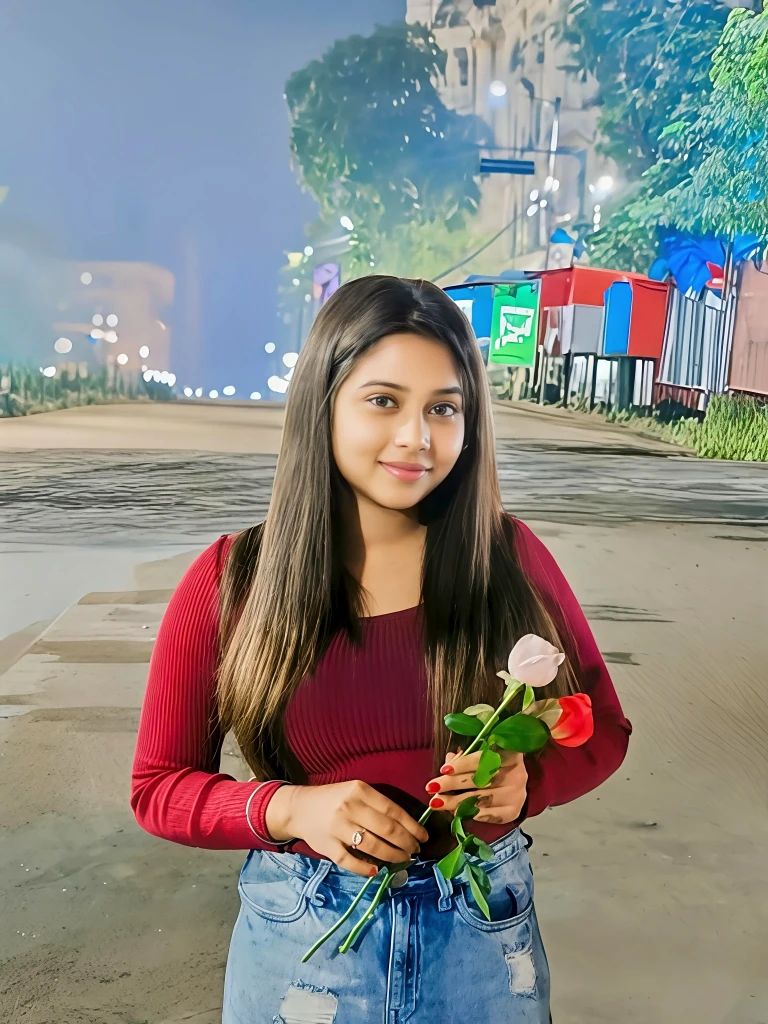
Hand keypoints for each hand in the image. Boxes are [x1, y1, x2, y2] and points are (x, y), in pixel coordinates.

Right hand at [267, 781, 429, 877]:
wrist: (299, 808)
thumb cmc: (334, 800)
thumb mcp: (355, 792)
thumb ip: (377, 806)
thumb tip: (408, 827)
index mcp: (360, 790)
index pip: (393, 811)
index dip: (412, 826)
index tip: (423, 837)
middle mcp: (349, 807)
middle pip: (387, 830)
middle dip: (406, 843)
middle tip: (415, 850)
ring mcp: (338, 828)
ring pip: (373, 847)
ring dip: (393, 856)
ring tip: (403, 859)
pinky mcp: (328, 847)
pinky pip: (351, 861)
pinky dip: (366, 868)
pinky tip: (376, 870)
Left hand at [423, 748, 527, 824]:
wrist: (515, 784)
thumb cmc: (495, 766)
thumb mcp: (483, 756)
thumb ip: (466, 757)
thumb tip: (449, 759)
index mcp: (510, 754)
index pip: (484, 758)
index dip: (462, 763)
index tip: (443, 770)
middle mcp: (517, 774)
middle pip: (480, 780)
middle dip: (452, 784)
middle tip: (432, 788)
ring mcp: (517, 794)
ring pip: (480, 799)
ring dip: (455, 802)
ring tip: (437, 802)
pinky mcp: (513, 811)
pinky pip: (487, 815)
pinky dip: (469, 813)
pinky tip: (455, 811)